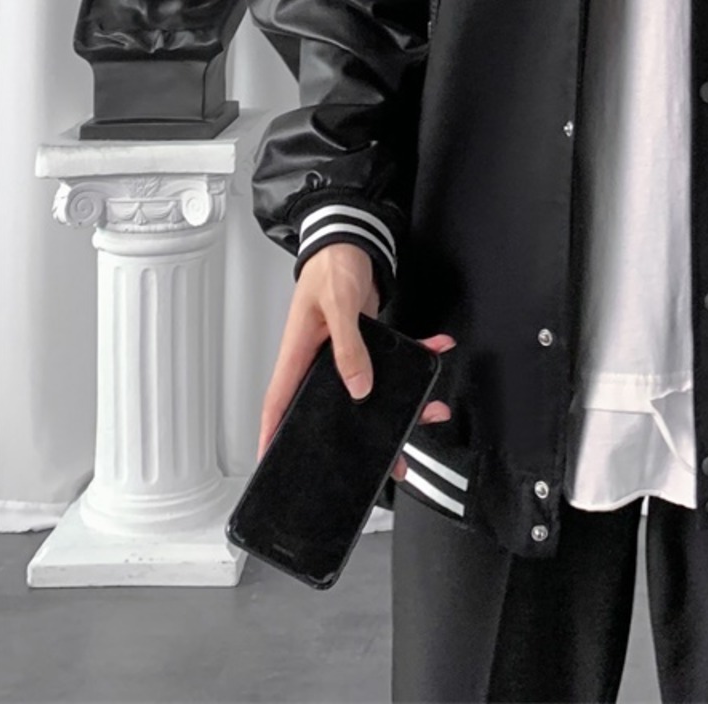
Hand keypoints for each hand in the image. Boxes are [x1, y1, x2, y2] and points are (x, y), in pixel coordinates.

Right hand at [256, 242, 456, 478]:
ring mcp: (343, 354)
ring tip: (426, 413)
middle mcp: (319, 360)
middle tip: (385, 458)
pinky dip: (416, 357)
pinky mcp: (365, 344)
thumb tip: (359, 385)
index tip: (274, 464)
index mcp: (298, 354)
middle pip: (333, 407)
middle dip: (359, 435)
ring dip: (400, 401)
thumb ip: (349, 346)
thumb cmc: (332, 266)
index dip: (273, 437)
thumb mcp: (339, 305)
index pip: (279, 404)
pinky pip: (391, 360)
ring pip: (368, 391)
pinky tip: (434, 352)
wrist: (351, 242)